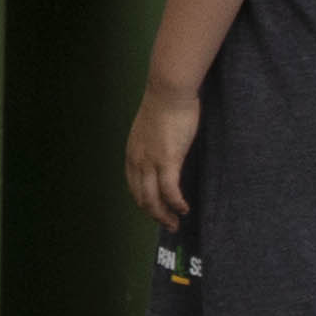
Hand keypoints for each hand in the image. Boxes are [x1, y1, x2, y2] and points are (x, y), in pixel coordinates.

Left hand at [125, 89, 197, 229]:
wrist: (169, 91)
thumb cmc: (165, 105)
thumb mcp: (152, 130)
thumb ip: (153, 146)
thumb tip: (164, 155)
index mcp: (132, 153)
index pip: (134, 187)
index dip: (144, 202)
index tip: (157, 211)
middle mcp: (137, 160)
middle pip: (141, 197)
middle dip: (154, 215)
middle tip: (168, 224)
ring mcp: (150, 161)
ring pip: (152, 199)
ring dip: (163, 215)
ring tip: (175, 223)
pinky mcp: (167, 160)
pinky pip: (170, 191)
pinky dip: (176, 203)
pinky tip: (184, 208)